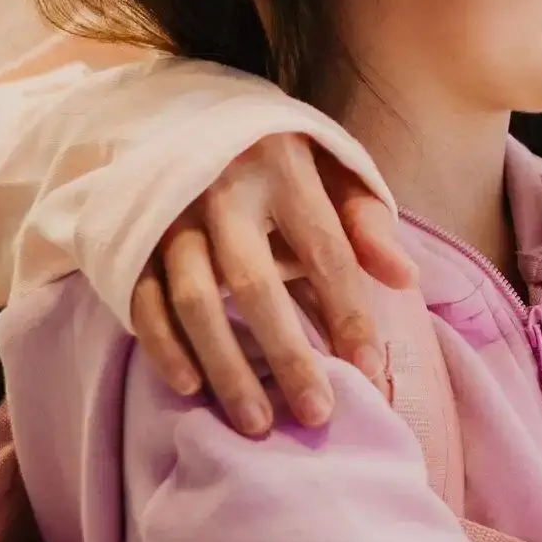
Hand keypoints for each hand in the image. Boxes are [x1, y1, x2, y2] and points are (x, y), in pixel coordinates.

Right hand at [124, 134, 419, 434]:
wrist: (190, 120)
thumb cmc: (279, 163)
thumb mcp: (332, 173)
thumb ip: (366, 226)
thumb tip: (406, 279)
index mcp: (285, 167)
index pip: (325, 249)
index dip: (348, 311)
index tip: (370, 369)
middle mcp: (223, 189)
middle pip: (254, 283)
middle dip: (287, 355)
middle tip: (317, 415)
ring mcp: (171, 215)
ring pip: (194, 300)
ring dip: (225, 366)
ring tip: (257, 421)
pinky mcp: (134, 239)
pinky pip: (144, 302)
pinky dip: (165, 348)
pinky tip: (192, 388)